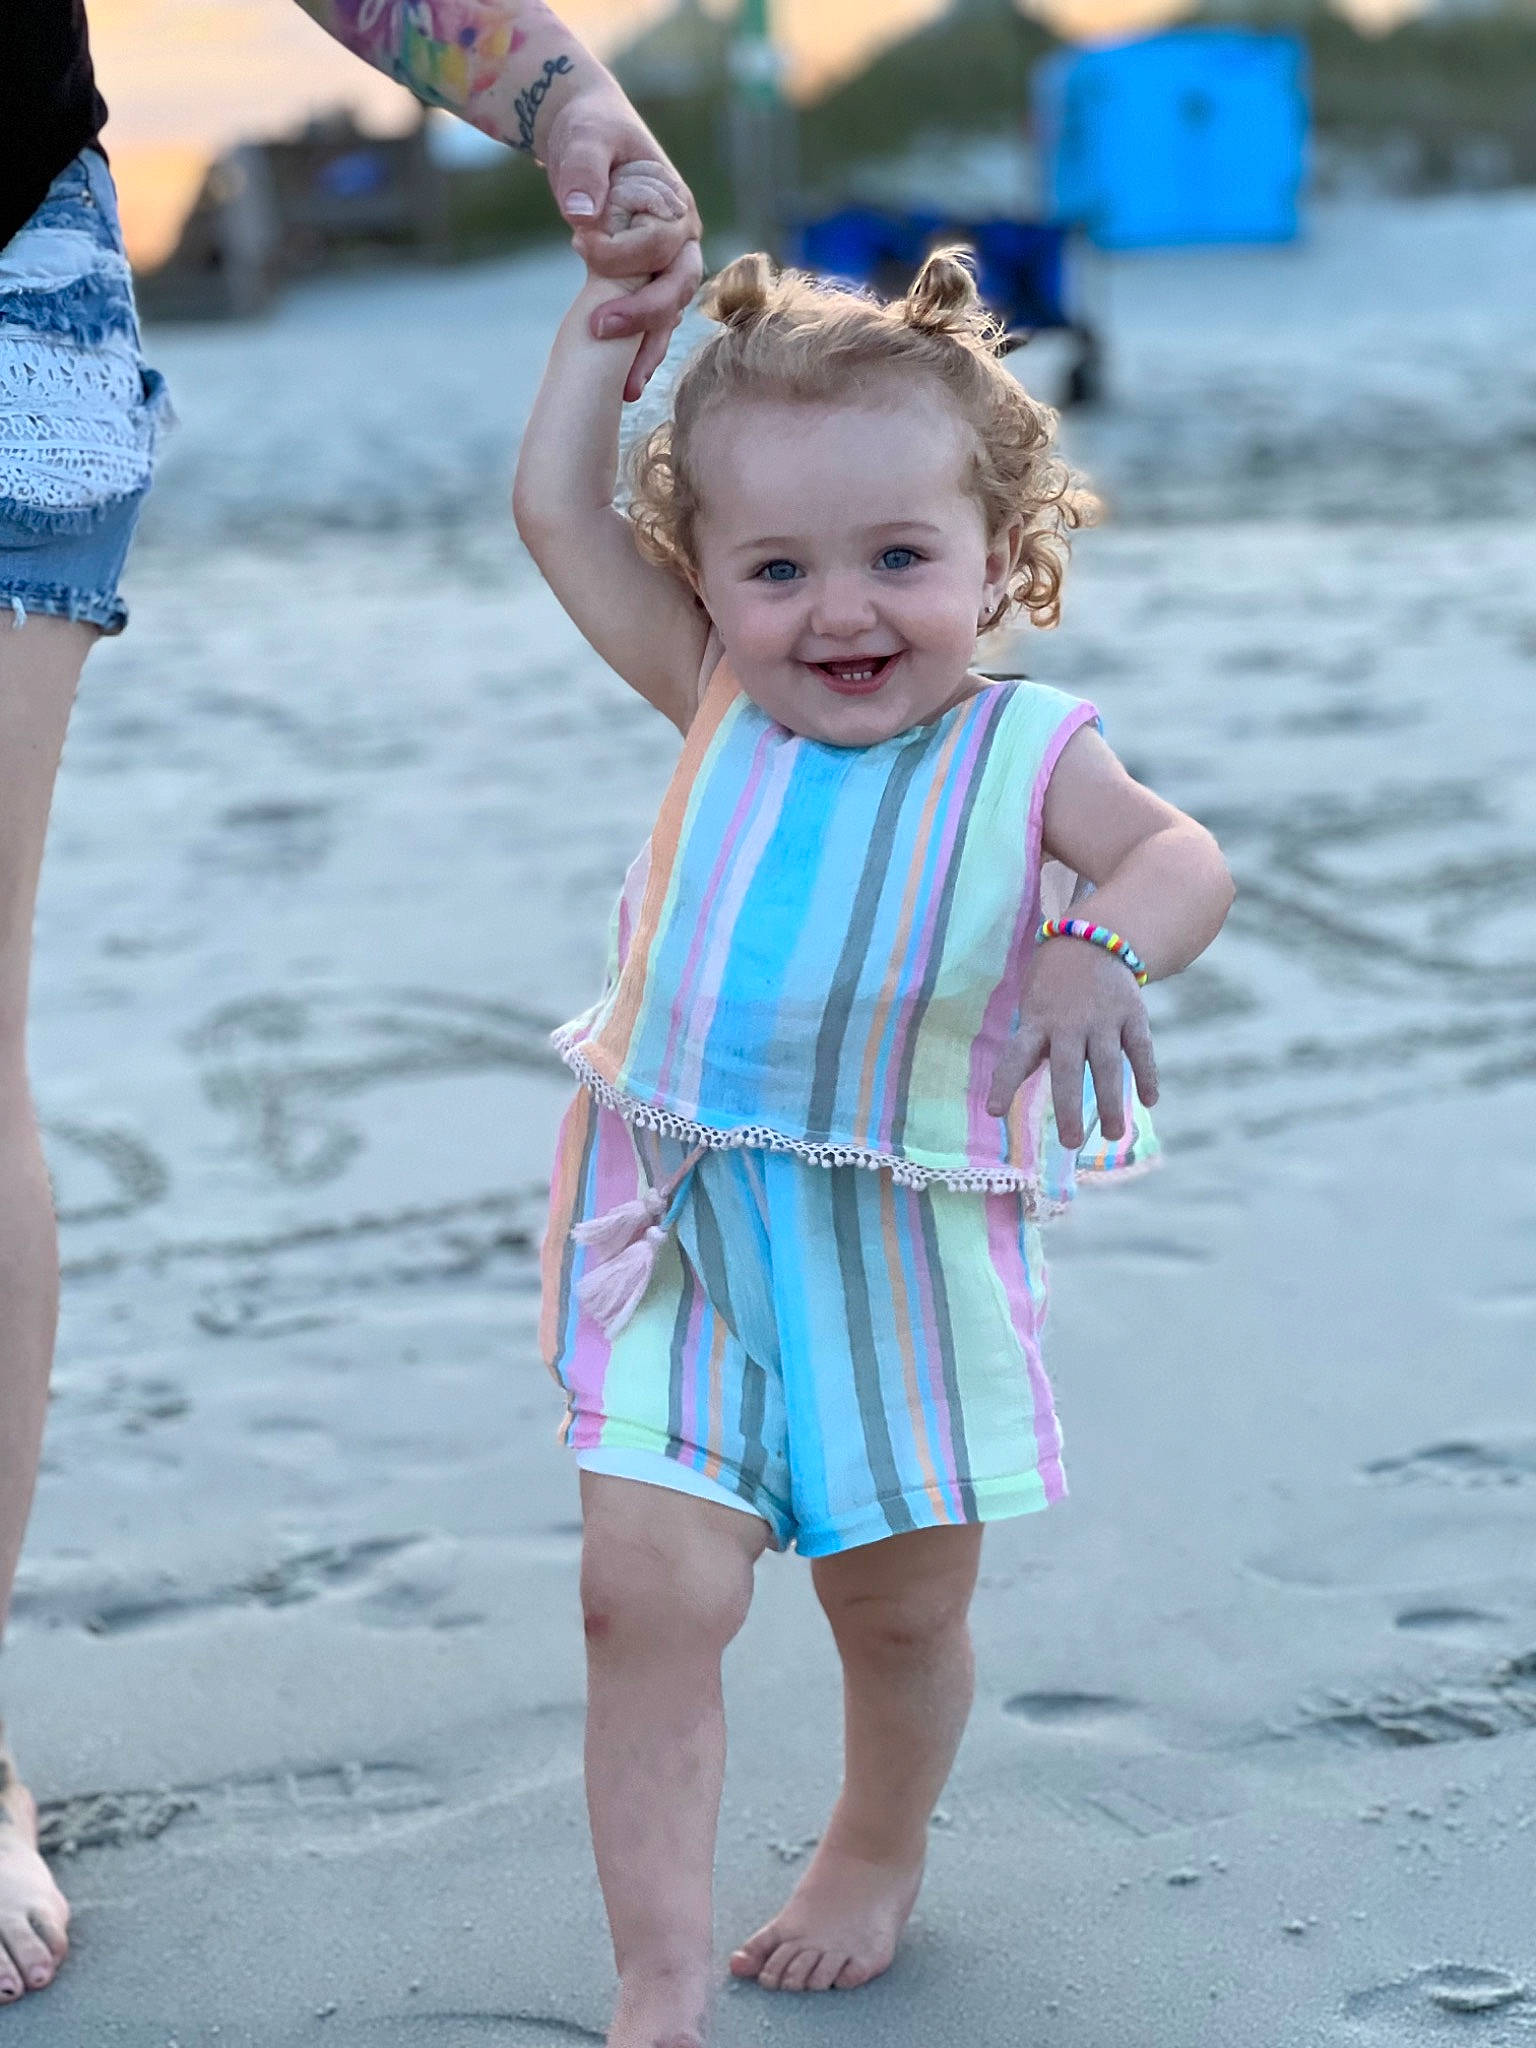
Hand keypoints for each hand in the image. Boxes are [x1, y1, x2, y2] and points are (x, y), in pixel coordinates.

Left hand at [542, 85, 702, 399]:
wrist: (589, 137)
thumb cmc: (590, 130)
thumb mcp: (584, 138)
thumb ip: (583, 170)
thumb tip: (582, 215)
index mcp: (676, 206)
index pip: (660, 243)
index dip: (622, 250)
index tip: (578, 242)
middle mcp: (682, 242)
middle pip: (678, 290)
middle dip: (643, 316)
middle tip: (600, 331)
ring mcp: (668, 268)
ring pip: (668, 316)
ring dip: (646, 353)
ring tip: (624, 391)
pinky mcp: (647, 285)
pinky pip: (651, 325)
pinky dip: (637, 354)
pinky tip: (620, 388)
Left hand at [986, 940, 1158, 1150]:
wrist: (1092, 938)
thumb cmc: (1053, 986)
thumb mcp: (1033, 1007)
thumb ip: (1031, 1044)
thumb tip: (1016, 1084)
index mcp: (1037, 1022)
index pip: (1016, 1056)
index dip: (1005, 1083)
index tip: (994, 1111)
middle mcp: (1069, 1023)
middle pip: (1068, 1069)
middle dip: (1068, 1107)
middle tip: (1070, 1142)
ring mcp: (1103, 1018)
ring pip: (1107, 1065)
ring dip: (1110, 1101)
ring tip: (1113, 1134)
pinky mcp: (1132, 1014)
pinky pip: (1140, 1048)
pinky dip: (1147, 1074)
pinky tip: (1149, 1101)